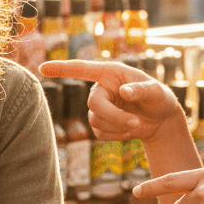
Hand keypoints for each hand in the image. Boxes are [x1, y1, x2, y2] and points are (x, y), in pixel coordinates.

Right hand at [39, 58, 184, 143]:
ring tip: (137, 124)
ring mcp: (98, 106)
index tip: (42, 68)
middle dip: (114, 116)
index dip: (61, 68)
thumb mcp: (157, 92)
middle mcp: (100, 88)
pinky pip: (99, 133)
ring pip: (95, 121)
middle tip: (136, 123)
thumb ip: (142, 90)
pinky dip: (117, 136)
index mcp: (110, 73)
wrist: (160, 120)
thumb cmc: (159, 98)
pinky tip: (129, 131)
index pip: (81, 69)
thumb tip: (124, 92)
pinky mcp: (100, 123)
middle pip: (93, 104)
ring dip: (118, 127)